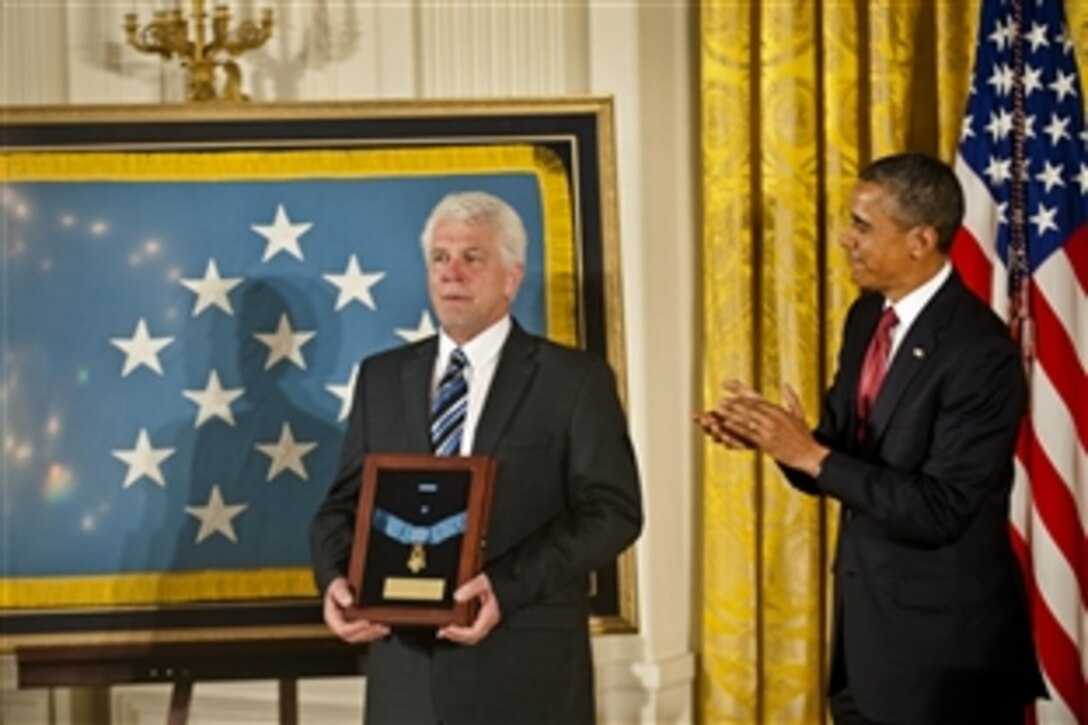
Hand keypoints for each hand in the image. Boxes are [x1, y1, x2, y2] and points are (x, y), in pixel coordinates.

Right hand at [322, 577, 389, 643]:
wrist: (341, 588)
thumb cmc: (338, 588)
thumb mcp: (337, 586)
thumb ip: (341, 593)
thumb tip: (348, 602)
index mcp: (332, 618)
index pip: (342, 629)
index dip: (355, 628)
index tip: (366, 622)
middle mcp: (339, 626)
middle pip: (353, 636)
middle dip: (367, 632)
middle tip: (379, 626)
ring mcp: (348, 628)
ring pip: (360, 637)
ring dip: (373, 634)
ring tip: (384, 628)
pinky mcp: (356, 628)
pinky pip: (365, 635)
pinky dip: (375, 633)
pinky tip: (384, 629)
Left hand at [436, 573, 500, 644]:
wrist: (504, 581)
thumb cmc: (497, 582)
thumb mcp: (482, 582)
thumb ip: (471, 588)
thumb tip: (457, 597)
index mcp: (490, 615)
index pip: (474, 632)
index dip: (459, 633)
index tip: (447, 628)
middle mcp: (489, 621)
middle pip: (472, 638)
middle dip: (455, 636)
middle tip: (442, 632)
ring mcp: (486, 621)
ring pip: (471, 636)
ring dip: (457, 635)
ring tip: (444, 631)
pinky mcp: (483, 619)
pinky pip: (472, 630)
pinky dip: (461, 631)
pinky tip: (453, 626)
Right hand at [694, 380, 763, 448]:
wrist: (775, 424)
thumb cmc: (759, 409)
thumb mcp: (749, 396)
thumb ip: (737, 388)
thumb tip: (724, 381)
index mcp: (723, 419)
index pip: (708, 419)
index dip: (700, 417)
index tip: (694, 414)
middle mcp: (726, 430)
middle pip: (711, 430)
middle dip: (706, 426)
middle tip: (703, 422)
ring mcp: (734, 438)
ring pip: (722, 439)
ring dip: (717, 434)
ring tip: (715, 428)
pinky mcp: (743, 444)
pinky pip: (735, 445)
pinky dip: (731, 442)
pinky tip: (728, 437)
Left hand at [712, 380, 828, 475]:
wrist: (809, 454)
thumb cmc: (803, 435)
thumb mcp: (799, 414)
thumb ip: (792, 398)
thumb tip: (786, 384)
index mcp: (779, 411)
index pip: (757, 402)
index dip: (743, 398)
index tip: (732, 395)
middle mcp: (772, 419)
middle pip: (749, 410)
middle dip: (734, 405)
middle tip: (721, 402)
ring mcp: (768, 431)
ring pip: (746, 420)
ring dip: (731, 415)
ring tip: (719, 411)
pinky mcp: (766, 443)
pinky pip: (748, 434)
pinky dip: (737, 428)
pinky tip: (727, 425)